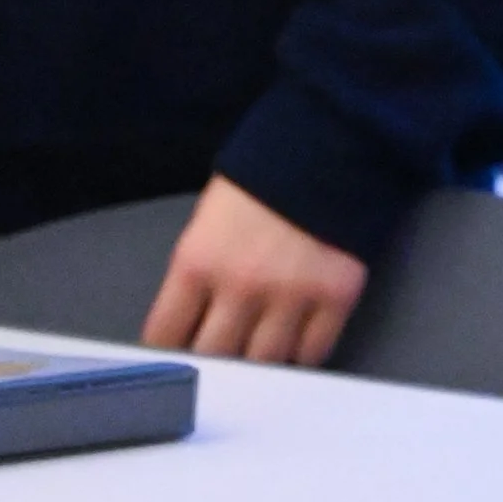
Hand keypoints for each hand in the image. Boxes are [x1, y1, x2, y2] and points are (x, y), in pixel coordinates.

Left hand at [139, 176, 367, 366]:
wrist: (336, 139)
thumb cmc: (267, 170)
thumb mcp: (211, 213)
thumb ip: (200, 267)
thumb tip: (193, 317)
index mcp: (198, 260)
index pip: (165, 334)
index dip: (169, 347)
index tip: (178, 349)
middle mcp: (240, 286)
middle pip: (214, 357)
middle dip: (214, 360)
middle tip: (222, 354)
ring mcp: (291, 295)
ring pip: (264, 362)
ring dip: (259, 361)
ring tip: (260, 351)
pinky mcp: (336, 297)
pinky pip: (313, 353)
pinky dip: (302, 355)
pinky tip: (297, 343)